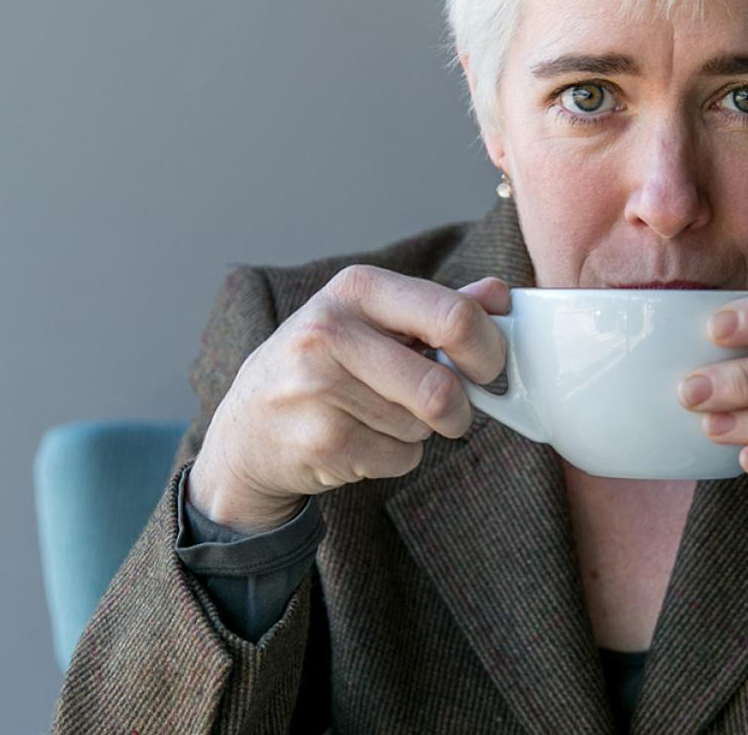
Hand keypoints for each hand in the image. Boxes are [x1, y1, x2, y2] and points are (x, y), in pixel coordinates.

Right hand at [188, 266, 508, 532]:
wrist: (248, 429)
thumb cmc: (323, 366)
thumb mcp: (372, 320)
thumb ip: (438, 307)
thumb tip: (499, 296)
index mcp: (357, 288)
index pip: (452, 316)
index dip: (488, 350)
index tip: (489, 369)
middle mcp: (330, 332)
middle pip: (440, 387)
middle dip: (459, 408)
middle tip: (450, 411)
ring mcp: (319, 390)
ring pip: (422, 426)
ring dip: (417, 431)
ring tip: (375, 415)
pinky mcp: (320, 443)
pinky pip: (401, 459)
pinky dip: (395, 457)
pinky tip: (359, 440)